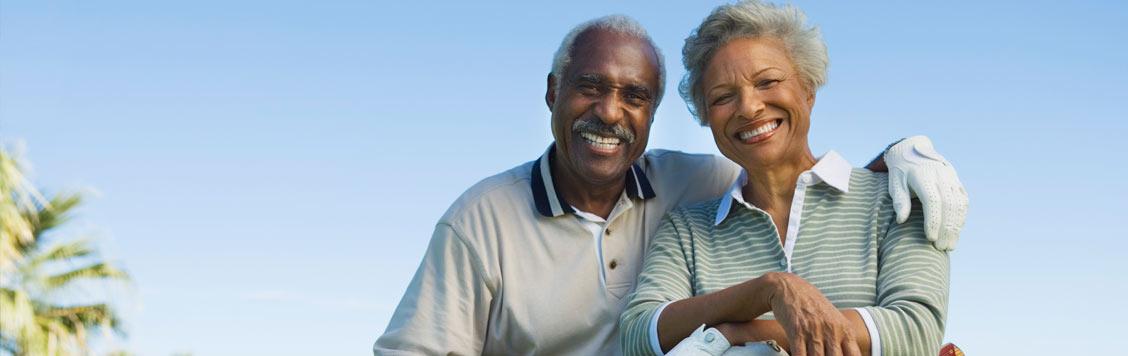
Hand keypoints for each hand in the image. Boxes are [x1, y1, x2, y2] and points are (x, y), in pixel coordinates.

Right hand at [766, 273, 860, 355]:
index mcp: (844, 329)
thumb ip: (843, 338)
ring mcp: (814, 330)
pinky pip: (800, 354)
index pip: (854, 355)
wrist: (790, 288)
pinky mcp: (796, 331)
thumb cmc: (813, 306)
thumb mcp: (834, 319)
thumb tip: (849, 354)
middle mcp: (831, 330)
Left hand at [884, 135, 967, 250]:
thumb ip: (899, 201)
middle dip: (947, 228)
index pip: (933, 201)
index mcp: (923, 176)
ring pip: (959, 204)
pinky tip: (956, 230)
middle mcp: (941, 176)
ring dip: (957, 226)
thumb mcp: (894, 183)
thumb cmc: (900, 171)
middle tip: (941, 247)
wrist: (912, 149)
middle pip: (949, 205)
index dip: (933, 221)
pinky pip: (963, 200)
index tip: (930, 238)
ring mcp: (951, 178)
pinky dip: (961, 217)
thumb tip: (901, 220)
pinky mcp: (957, 181)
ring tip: (950, 244)